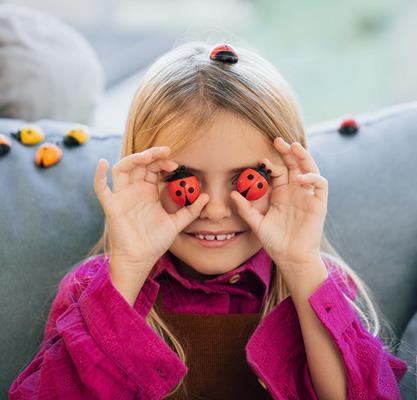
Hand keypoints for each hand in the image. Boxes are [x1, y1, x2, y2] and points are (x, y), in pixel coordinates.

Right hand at [93, 146, 209, 272]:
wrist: (141, 259)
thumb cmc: (155, 241)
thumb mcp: (176, 224)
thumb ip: (191, 210)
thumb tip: (206, 197)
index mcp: (148, 192)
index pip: (153, 168)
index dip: (163, 162)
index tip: (176, 164)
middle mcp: (134, 190)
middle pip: (139, 164)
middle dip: (151, 155)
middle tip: (166, 152)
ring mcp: (122, 197)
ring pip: (122, 169)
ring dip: (132, 159)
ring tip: (146, 156)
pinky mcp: (112, 206)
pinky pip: (101, 189)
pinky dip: (99, 176)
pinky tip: (103, 163)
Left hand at [230, 137, 327, 270]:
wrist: (290, 257)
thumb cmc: (274, 241)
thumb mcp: (256, 223)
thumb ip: (245, 208)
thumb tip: (233, 193)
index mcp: (281, 194)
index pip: (278, 171)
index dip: (270, 163)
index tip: (259, 158)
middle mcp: (295, 191)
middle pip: (294, 164)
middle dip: (287, 151)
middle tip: (277, 140)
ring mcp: (307, 196)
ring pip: (309, 169)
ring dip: (303, 156)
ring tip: (293, 146)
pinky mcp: (318, 203)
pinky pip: (320, 184)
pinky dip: (312, 178)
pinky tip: (301, 177)